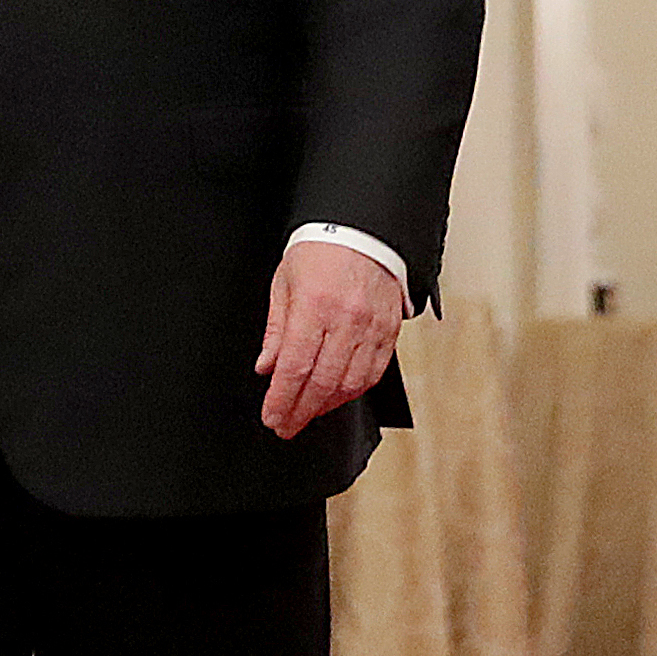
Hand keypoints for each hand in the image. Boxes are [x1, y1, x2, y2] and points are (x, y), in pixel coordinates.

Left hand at [256, 240, 405, 438]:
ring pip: (350, 384)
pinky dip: (353, 391)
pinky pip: (373, 372)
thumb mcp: (285, 284)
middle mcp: (347, 320)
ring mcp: (372, 327)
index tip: (272, 417)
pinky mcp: (389, 331)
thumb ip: (276, 331)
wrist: (362, 230)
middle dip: (300, 411)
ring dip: (326, 405)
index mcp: (315, 306)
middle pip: (322, 383)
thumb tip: (267, 368)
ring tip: (308, 412)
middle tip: (286, 425)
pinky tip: (337, 395)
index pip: (295, 368)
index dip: (282, 400)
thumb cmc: (321, 252)